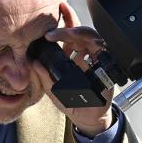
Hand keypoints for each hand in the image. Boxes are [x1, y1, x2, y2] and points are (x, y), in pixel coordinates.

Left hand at [31, 1, 113, 136]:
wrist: (88, 118)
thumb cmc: (72, 103)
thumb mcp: (53, 92)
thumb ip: (44, 78)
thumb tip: (34, 63)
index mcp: (71, 57)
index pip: (67, 36)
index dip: (60, 26)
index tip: (46, 26)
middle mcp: (84, 55)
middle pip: (79, 31)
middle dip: (68, 24)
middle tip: (52, 31)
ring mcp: (96, 59)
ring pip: (91, 37)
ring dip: (78, 33)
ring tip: (66, 35)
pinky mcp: (107, 66)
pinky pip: (104, 51)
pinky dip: (96, 46)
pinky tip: (85, 47)